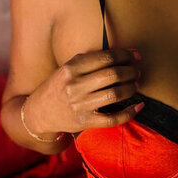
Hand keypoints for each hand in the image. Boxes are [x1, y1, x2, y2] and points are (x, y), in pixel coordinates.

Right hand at [29, 47, 143, 133]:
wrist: (38, 113)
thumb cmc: (56, 88)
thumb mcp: (66, 69)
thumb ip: (87, 61)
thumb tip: (118, 55)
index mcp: (70, 69)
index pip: (105, 58)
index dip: (125, 55)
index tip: (135, 55)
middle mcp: (75, 86)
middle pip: (112, 74)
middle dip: (130, 71)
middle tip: (136, 71)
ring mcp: (80, 105)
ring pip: (115, 94)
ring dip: (130, 88)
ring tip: (135, 84)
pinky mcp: (85, 122)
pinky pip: (113, 118)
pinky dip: (129, 112)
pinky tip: (139, 106)